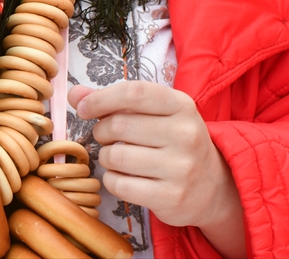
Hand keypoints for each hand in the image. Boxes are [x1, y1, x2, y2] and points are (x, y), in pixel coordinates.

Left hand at [69, 81, 246, 257]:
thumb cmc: (175, 143)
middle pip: (119, 125)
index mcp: (182, 105)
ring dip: (106, 157)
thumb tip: (75, 94)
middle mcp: (185, 134)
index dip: (101, 98)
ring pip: (116, 157)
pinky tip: (123, 177)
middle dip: (101, 131)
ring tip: (117, 157)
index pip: (134, 92)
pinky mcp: (170, 197)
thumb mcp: (156, 114)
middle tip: (106, 136)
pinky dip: (112, 180)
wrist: (213, 187)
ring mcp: (180, 168)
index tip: (84, 107)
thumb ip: (115, 101)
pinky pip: (120, 185)